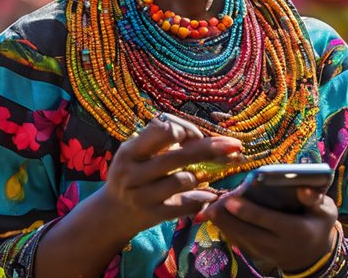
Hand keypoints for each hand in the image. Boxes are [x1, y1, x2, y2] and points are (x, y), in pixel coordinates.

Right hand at [100, 115, 241, 236]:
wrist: (111, 213)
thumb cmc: (132, 174)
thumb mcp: (136, 152)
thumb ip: (162, 141)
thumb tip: (202, 136)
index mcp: (130, 150)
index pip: (163, 130)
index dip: (185, 130)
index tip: (195, 136)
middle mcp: (133, 173)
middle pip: (180, 156)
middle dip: (212, 148)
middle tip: (236, 145)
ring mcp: (142, 196)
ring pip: (185, 180)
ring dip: (201, 177)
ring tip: (207, 176)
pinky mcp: (152, 216)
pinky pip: (186, 205)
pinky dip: (202, 199)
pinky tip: (211, 196)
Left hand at [202, 186, 337, 271]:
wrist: (314, 254)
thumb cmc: (319, 223)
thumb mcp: (326, 211)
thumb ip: (316, 199)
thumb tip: (303, 189)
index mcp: (297, 231)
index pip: (269, 221)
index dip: (249, 211)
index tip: (231, 199)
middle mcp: (280, 245)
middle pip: (249, 232)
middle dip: (229, 219)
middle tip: (212, 204)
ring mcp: (267, 253)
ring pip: (241, 239)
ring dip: (223, 224)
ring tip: (208, 208)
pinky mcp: (258, 255)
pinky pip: (239, 243)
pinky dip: (226, 230)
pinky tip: (214, 217)